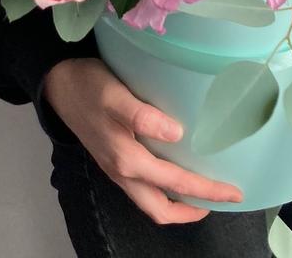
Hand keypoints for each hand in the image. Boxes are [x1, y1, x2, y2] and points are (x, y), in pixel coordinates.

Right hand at [44, 58, 243, 223]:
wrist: (58, 83)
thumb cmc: (88, 86)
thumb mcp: (115, 95)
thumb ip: (142, 116)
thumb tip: (177, 134)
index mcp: (126, 159)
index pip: (174, 184)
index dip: (206, 191)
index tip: (233, 192)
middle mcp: (122, 171)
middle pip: (161, 208)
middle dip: (194, 208)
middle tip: (223, 197)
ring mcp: (116, 169)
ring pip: (151, 201)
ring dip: (179, 202)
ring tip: (204, 192)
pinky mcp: (113, 159)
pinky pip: (143, 187)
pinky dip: (164, 189)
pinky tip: (175, 170)